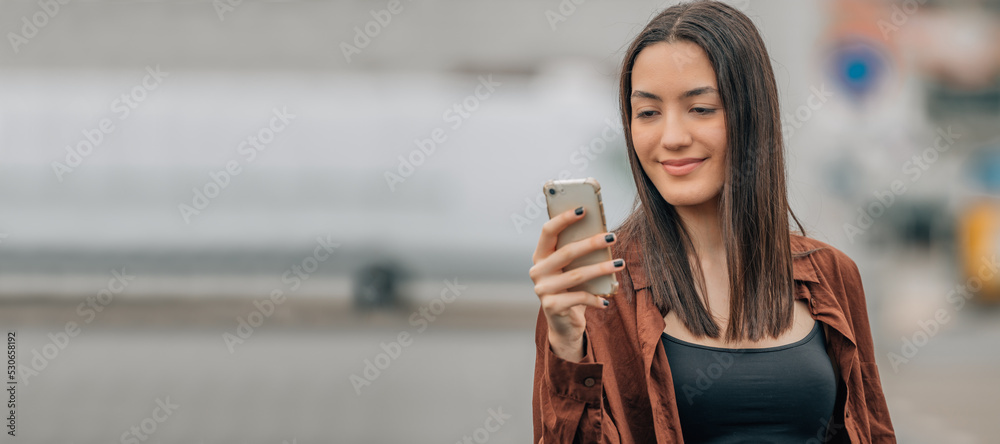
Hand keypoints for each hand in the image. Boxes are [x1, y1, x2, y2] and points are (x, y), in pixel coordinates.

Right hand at [529, 206, 623, 361]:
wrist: (563, 324)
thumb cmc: (571, 289)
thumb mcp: (571, 269)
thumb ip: (578, 253)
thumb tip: (603, 234)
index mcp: (540, 256)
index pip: (548, 231)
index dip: (564, 219)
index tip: (584, 209)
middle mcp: (537, 271)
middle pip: (566, 252)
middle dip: (592, 243)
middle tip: (613, 237)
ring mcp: (542, 289)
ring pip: (577, 275)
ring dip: (601, 269)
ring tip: (620, 264)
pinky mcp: (551, 306)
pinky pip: (579, 298)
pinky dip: (596, 298)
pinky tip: (606, 300)